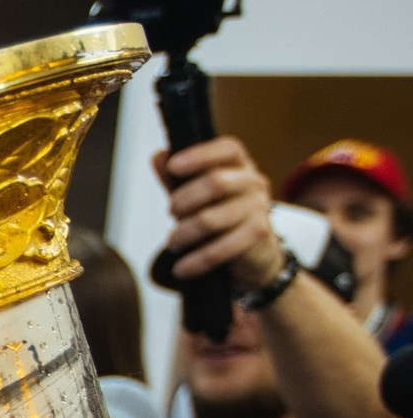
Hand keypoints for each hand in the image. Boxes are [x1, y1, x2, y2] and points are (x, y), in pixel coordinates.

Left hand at [154, 136, 283, 290]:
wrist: (254, 254)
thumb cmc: (221, 217)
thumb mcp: (196, 196)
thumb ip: (177, 180)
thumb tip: (158, 157)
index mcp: (239, 166)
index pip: (227, 149)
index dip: (200, 155)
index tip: (173, 166)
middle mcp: (253, 182)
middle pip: (216, 182)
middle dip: (183, 200)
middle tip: (171, 212)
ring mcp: (259, 208)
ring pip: (211, 219)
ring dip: (183, 233)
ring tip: (173, 243)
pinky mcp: (259, 235)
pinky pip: (220, 248)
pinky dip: (195, 261)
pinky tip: (182, 269)